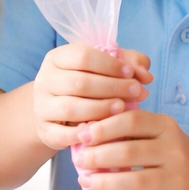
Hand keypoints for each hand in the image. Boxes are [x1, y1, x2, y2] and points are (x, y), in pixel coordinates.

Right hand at [32, 45, 152, 152]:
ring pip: (72, 108)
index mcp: (57, 58)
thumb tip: (146, 74)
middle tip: (136, 92)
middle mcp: (45, 80)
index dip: (110, 65)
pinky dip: (86, 133)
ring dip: (102, 109)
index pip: (83, 56)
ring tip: (123, 108)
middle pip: (80, 83)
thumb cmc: (87, 86)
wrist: (56, 114)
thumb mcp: (105, 68)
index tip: (131, 73)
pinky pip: (65, 134)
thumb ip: (129, 63)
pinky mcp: (45, 131)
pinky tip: (104, 131)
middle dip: (113, 88)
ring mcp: (42, 106)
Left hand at [74, 109, 188, 189]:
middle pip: (130, 152)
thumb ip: (126, 130)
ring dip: (105, 184)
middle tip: (79, 162)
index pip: (132, 121)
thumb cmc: (166, 152)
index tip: (83, 136)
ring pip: (137, 182)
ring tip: (85, 183)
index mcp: (166, 126)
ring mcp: (178, 178)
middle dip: (98, 157)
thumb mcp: (155, 133)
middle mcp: (175, 150)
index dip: (105, 127)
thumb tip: (84, 133)